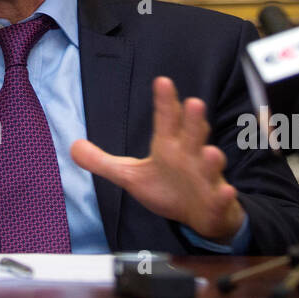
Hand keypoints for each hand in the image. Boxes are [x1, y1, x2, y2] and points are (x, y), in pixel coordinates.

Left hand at [70, 76, 245, 242]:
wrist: (200, 215)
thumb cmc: (168, 189)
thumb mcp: (130, 175)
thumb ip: (103, 162)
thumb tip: (73, 146)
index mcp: (169, 147)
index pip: (166, 120)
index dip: (164, 102)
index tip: (162, 81)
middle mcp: (190, 156)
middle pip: (191, 135)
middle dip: (193, 121)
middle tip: (194, 103)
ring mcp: (205, 178)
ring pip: (210, 165)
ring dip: (212, 158)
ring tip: (211, 152)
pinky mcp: (216, 200)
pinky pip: (221, 197)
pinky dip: (224, 195)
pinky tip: (226, 191)